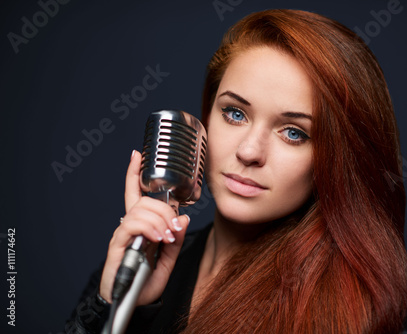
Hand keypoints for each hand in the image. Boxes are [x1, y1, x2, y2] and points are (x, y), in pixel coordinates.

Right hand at [99, 150, 189, 304]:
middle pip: (144, 201)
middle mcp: (130, 227)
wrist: (133, 302)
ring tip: (167, 237)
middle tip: (174, 226)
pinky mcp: (117, 246)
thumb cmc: (147, 280)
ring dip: (159, 220)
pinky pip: (132, 226)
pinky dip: (149, 229)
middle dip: (164, 209)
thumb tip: (183, 217)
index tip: (137, 155)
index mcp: (142, 226)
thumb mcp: (169, 258)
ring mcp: (123, 235)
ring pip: (140, 211)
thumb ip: (176, 238)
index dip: (135, 175)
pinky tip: (159, 238)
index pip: (136, 195)